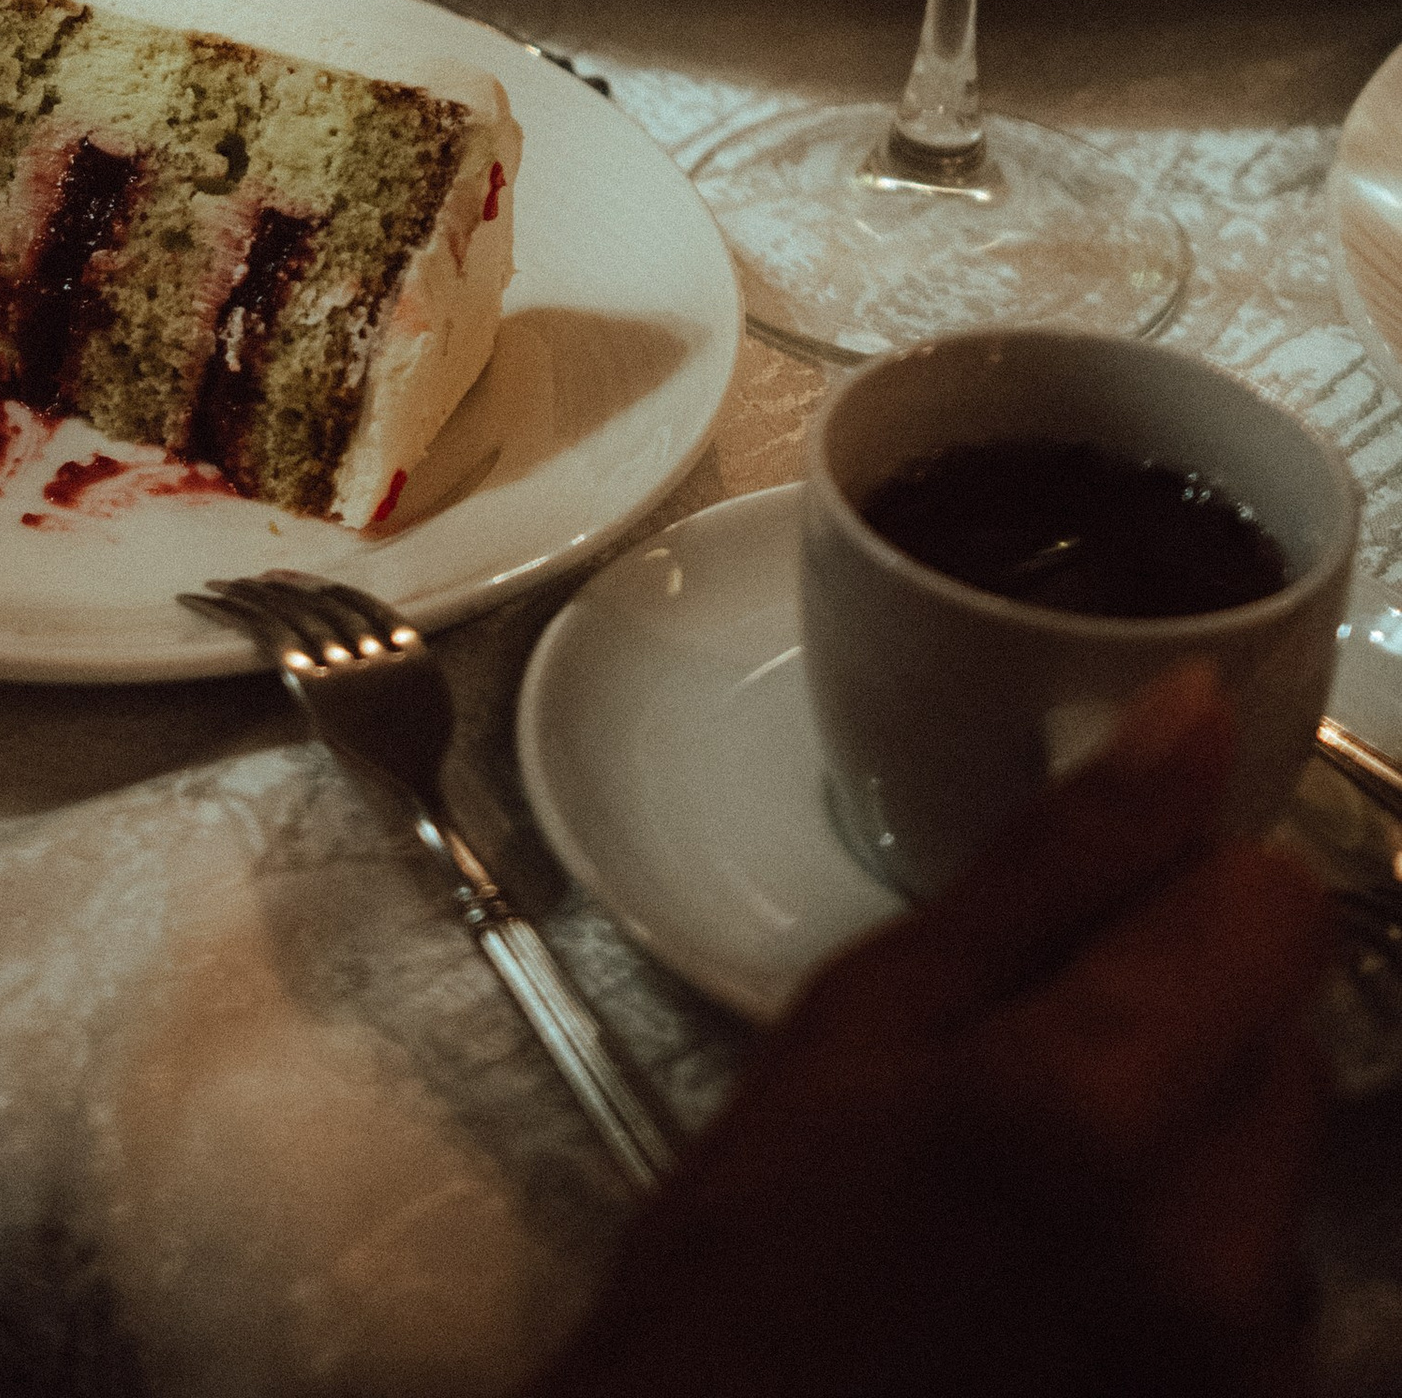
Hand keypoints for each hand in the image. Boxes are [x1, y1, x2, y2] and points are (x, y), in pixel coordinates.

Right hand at [543, 662, 1332, 1397]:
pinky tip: (1072, 1290)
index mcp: (1095, 1106)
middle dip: (1187, 1023)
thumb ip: (1050, 868)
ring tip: (1041, 1197)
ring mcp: (1246, 1366)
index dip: (1187, 886)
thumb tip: (1192, 712)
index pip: (1276, 905)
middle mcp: (1213, 1249)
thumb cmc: (757, 1258)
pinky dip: (1198, 1268)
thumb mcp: (867, 1023)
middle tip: (1028, 1070)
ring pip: (1281, 1166)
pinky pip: (1271, 1293)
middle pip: (1287, 1035)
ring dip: (1195, 1150)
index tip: (1098, 919)